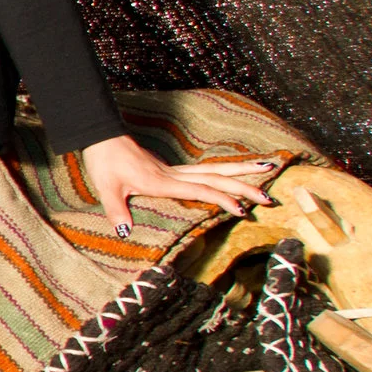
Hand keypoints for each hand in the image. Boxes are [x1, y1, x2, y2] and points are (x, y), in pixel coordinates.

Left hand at [80, 135, 273, 236]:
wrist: (102, 139)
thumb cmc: (105, 162)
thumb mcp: (107, 189)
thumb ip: (117, 211)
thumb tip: (125, 233)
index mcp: (162, 182)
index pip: (199, 190)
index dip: (220, 199)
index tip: (241, 209)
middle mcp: (172, 175)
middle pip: (215, 178)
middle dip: (243, 187)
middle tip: (268, 197)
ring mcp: (172, 170)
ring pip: (213, 170)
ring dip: (239, 172)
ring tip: (266, 168)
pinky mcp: (169, 169)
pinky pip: (202, 170)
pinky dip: (222, 171)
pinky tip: (234, 172)